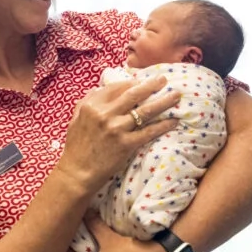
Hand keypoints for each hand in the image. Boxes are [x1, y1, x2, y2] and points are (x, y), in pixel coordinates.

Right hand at [55, 76, 180, 191]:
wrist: (77, 172)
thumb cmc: (76, 146)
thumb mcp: (76, 118)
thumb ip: (87, 101)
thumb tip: (99, 87)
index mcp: (92, 105)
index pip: (116, 87)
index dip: (132, 82)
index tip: (143, 81)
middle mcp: (105, 114)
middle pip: (134, 94)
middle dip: (151, 85)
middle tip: (164, 79)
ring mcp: (116, 129)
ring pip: (145, 111)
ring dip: (163, 101)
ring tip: (176, 95)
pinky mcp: (126, 144)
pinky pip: (149, 132)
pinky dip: (163, 125)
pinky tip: (174, 121)